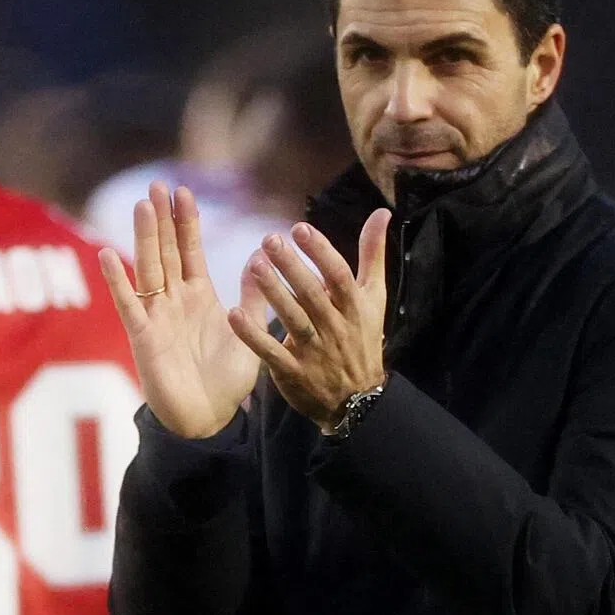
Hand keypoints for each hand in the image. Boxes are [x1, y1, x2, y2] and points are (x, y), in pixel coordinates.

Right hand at [99, 182, 267, 437]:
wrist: (209, 419)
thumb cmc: (227, 381)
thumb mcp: (250, 333)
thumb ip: (253, 298)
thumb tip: (260, 259)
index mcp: (199, 298)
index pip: (190, 251)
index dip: (186, 222)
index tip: (183, 191)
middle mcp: (174, 301)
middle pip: (166, 252)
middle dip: (162, 219)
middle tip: (157, 184)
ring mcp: (157, 317)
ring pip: (148, 269)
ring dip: (144, 238)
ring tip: (141, 206)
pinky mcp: (143, 338)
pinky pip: (129, 306)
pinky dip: (117, 282)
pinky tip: (107, 256)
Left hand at [228, 208, 389, 431]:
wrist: (358, 400)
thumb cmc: (363, 339)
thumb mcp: (374, 297)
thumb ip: (372, 254)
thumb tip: (381, 213)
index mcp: (353, 307)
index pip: (339, 275)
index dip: (320, 251)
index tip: (300, 228)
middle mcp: (335, 327)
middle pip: (312, 294)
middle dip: (292, 267)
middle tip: (269, 240)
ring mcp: (314, 351)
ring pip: (292, 319)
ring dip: (273, 293)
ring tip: (254, 266)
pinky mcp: (293, 372)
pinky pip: (271, 352)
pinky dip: (253, 335)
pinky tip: (234, 314)